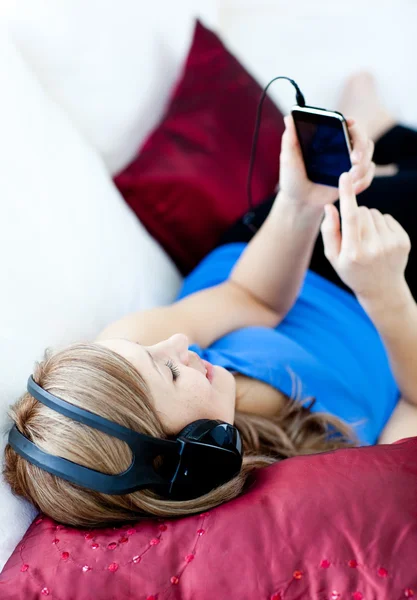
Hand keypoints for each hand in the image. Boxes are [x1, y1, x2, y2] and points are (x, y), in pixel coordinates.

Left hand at [278, 114, 374, 206]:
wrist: (300, 201)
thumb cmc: (292, 178)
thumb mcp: (288, 159)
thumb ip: (290, 139)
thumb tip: (289, 117)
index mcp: (329, 137)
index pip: (348, 125)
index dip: (353, 125)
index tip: (351, 125)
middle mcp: (343, 146)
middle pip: (364, 139)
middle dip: (362, 148)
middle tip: (354, 160)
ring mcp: (350, 162)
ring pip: (369, 156)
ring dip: (363, 167)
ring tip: (350, 179)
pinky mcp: (354, 177)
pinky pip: (368, 175)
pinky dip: (364, 181)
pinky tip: (353, 188)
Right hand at [320, 171, 410, 303]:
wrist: (382, 289)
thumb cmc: (352, 271)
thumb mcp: (333, 257)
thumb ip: (329, 231)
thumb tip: (330, 206)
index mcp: (353, 253)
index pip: (350, 217)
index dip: (347, 195)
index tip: (345, 176)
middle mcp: (374, 248)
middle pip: (362, 211)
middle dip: (355, 215)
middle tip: (355, 235)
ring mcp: (391, 244)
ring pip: (375, 213)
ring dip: (368, 221)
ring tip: (368, 240)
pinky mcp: (403, 241)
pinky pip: (387, 218)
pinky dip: (381, 225)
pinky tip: (379, 241)